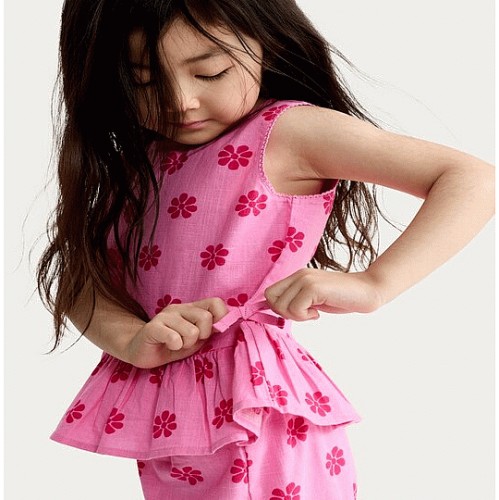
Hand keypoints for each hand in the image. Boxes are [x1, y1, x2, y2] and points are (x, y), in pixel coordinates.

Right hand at [125, 297, 228, 368]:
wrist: (141, 351)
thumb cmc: (172, 345)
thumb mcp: (196, 339)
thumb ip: (210, 330)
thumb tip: (228, 323)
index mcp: (192, 308)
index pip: (216, 302)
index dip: (221, 317)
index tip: (213, 332)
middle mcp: (179, 307)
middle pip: (206, 317)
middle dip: (202, 336)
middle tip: (189, 342)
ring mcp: (165, 315)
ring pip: (192, 331)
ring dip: (187, 344)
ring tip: (177, 344)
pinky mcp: (153, 327)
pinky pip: (174, 338)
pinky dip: (174, 346)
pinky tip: (167, 346)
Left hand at [264, 268, 383, 320]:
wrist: (368, 291)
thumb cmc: (341, 298)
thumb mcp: (313, 298)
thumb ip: (296, 300)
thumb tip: (275, 310)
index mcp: (297, 276)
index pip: (269, 293)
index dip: (277, 308)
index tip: (297, 312)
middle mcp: (299, 275)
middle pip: (271, 299)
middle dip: (284, 313)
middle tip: (305, 313)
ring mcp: (305, 279)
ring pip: (281, 306)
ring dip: (297, 316)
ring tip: (314, 312)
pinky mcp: (313, 287)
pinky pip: (295, 309)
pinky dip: (305, 317)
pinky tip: (319, 312)